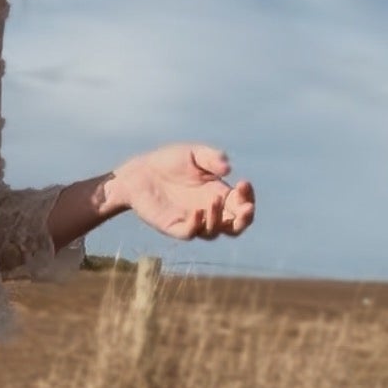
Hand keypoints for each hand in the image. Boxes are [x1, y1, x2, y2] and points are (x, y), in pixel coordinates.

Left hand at [112, 144, 254, 241]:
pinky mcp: (173, 226)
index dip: (248, 198)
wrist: (139, 172)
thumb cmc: (168, 162)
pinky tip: (197, 211)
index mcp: (218, 194)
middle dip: (244, 220)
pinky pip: (190, 233)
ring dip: (218, 219)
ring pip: (214, 232)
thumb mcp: (194, 154)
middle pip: (235, 227)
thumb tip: (228, 169)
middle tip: (246, 208)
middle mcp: (208, 211)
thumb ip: (212, 158)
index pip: (241, 205)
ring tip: (213, 200)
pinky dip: (196, 225)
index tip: (243, 183)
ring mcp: (191, 221)